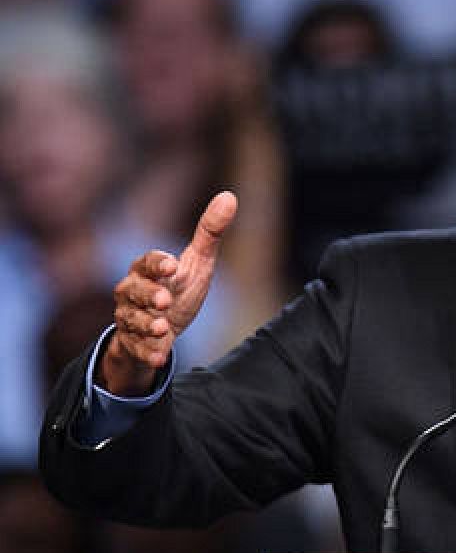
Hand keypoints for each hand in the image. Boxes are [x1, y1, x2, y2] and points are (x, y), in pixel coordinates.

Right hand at [99, 191, 236, 395]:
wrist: (162, 328)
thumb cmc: (178, 288)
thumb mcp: (197, 262)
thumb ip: (209, 233)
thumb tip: (229, 197)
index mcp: (147, 270)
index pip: (147, 262)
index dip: (157, 263)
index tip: (172, 265)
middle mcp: (131, 292)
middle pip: (133, 290)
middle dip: (147, 295)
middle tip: (163, 300)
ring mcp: (129, 318)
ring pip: (131, 320)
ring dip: (146, 324)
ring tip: (161, 327)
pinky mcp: (133, 344)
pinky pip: (136, 348)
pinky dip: (147, 353)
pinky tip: (160, 356)